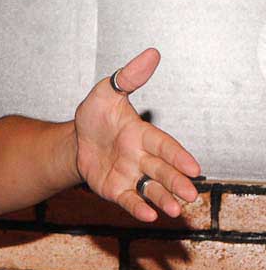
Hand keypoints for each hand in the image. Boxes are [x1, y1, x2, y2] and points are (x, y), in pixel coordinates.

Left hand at [73, 47, 201, 221]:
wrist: (74, 140)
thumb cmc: (95, 116)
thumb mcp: (106, 93)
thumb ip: (128, 78)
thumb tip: (151, 54)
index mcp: (143, 134)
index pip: (165, 146)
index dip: (179, 156)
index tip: (195, 167)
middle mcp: (141, 157)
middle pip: (163, 171)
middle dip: (177, 182)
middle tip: (191, 195)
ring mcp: (131, 175)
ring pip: (152, 188)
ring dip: (164, 199)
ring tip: (175, 211)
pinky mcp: (117, 190)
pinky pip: (130, 199)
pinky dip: (138, 207)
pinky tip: (148, 215)